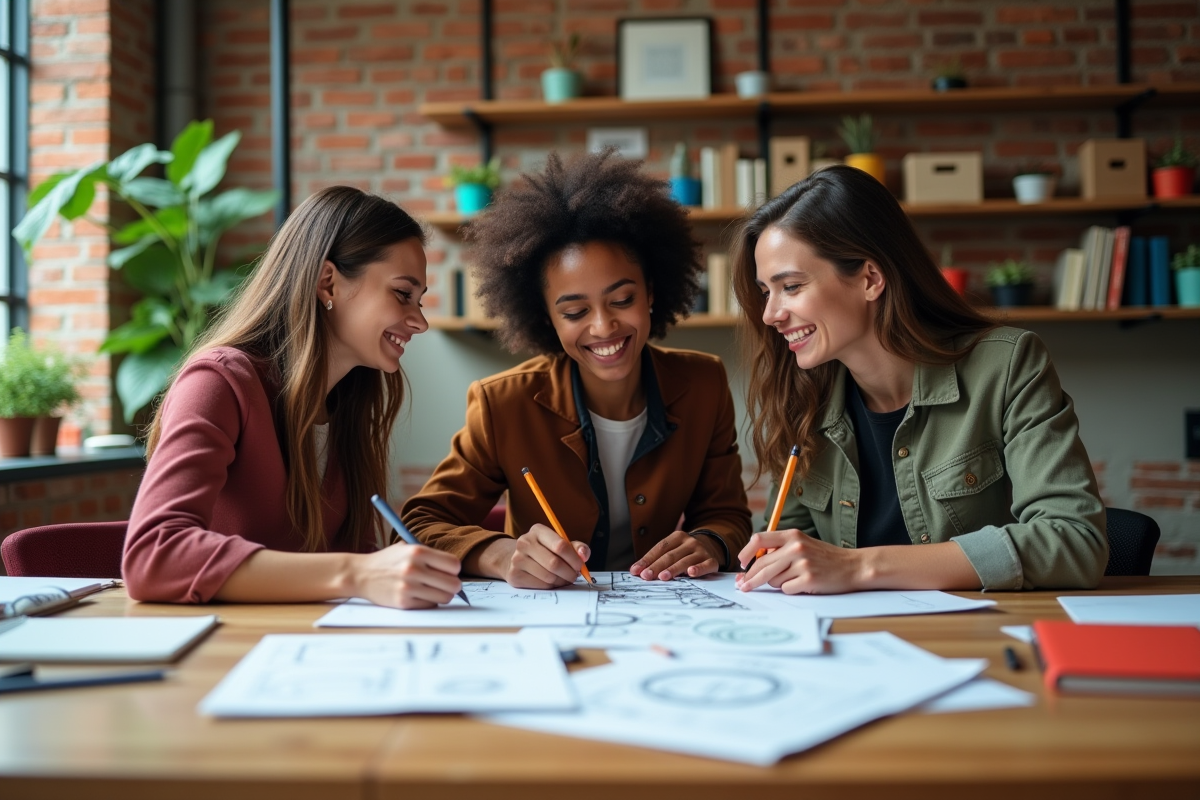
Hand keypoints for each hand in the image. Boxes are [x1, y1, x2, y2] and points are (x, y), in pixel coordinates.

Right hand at [350, 543, 463, 608]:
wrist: (361, 574)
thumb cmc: (387, 561)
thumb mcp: (406, 548)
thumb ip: (429, 556)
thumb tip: (455, 569)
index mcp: (417, 551)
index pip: (454, 564)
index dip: (454, 570)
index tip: (449, 572)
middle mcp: (414, 569)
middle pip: (453, 584)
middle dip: (452, 585)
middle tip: (445, 584)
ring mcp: (408, 587)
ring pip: (445, 597)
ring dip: (442, 595)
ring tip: (432, 590)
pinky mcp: (404, 602)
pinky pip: (430, 605)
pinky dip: (429, 602)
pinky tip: (419, 595)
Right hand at [489, 524, 590, 588]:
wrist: (516, 558)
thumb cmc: (544, 550)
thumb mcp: (559, 542)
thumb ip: (576, 547)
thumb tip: (584, 555)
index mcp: (538, 530)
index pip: (560, 545)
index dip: (574, 558)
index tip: (580, 565)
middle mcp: (525, 542)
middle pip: (554, 563)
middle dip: (569, 573)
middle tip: (574, 575)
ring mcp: (517, 559)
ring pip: (548, 577)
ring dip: (561, 581)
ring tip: (564, 578)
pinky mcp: (515, 575)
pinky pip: (541, 586)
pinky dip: (551, 586)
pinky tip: (552, 582)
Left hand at [630, 531, 722, 580]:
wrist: (712, 547)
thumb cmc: (685, 552)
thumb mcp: (673, 550)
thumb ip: (657, 559)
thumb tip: (636, 570)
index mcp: (677, 536)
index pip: (660, 548)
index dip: (647, 559)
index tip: (636, 570)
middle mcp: (690, 542)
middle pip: (670, 555)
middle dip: (656, 566)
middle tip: (646, 576)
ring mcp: (701, 551)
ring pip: (685, 561)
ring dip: (673, 569)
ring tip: (663, 577)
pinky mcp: (712, 561)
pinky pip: (705, 565)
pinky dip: (699, 569)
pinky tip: (691, 573)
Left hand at [736, 529, 865, 594]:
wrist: (853, 566)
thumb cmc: (825, 557)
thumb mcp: (802, 543)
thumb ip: (780, 548)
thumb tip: (753, 562)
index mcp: (792, 535)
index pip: (759, 540)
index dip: (746, 552)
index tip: (741, 563)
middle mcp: (795, 547)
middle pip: (761, 565)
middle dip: (750, 578)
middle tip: (743, 586)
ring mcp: (802, 564)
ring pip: (773, 579)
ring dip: (778, 583)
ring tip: (795, 578)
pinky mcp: (808, 579)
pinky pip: (786, 589)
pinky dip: (790, 590)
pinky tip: (803, 584)